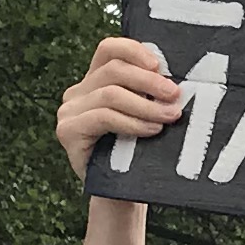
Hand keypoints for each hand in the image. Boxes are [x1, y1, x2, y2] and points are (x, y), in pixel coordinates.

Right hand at [57, 35, 186, 175]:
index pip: (109, 49)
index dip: (134, 50)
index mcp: (95, 81)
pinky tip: (151, 130)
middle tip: (175, 95)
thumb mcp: (144, 116)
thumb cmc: (136, 153)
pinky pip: (103, 117)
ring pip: (110, 94)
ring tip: (169, 116)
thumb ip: (149, 95)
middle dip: (148, 81)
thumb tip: (176, 81)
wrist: (119, 195)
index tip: (160, 65)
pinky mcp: (68, 131)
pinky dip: (132, 122)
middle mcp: (77, 92)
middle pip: (113, 70)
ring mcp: (69, 111)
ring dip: (145, 105)